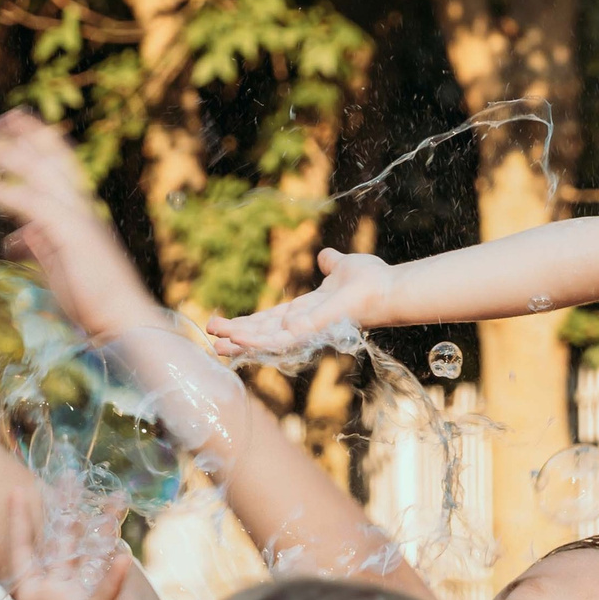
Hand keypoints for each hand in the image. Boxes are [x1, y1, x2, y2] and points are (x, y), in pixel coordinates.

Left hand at [0, 112, 166, 342]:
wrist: (122, 317)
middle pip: (52, 154)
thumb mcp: (59, 263)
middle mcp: (81, 206)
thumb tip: (16, 240)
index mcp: (81, 210)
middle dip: (24, 132)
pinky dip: (4, 191)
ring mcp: (78, 217)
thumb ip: (39, 245)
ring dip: (5, 155)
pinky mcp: (70, 233)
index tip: (11, 125)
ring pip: (40, 170)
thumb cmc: (93, 297)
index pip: (60, 162)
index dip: (37, 139)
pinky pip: (32, 203)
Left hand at [0, 485, 131, 599]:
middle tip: (71, 477)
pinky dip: (111, 579)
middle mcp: (58, 593)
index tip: (15, 491)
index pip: (24, 551)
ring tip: (108, 502)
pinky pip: (101, 596)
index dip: (20, 522)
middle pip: (59, 544)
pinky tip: (121, 559)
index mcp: (34, 597)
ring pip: (87, 560)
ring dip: (98, 531)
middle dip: (64, 511)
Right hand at [205, 247, 395, 358]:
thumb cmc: (371, 279)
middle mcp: (302, 324)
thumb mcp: (342, 267)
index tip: (226, 322)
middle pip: (262, 332)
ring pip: (265, 340)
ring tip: (216, 343)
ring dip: (240, 341)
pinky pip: (278, 340)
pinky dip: (257, 342)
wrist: (387, 288)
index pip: (271, 319)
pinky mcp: (309, 331)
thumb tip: (326, 256)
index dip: (248, 322)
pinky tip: (237, 340)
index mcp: (306, 310)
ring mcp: (305, 330)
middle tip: (211, 336)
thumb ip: (331, 264)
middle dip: (236, 335)